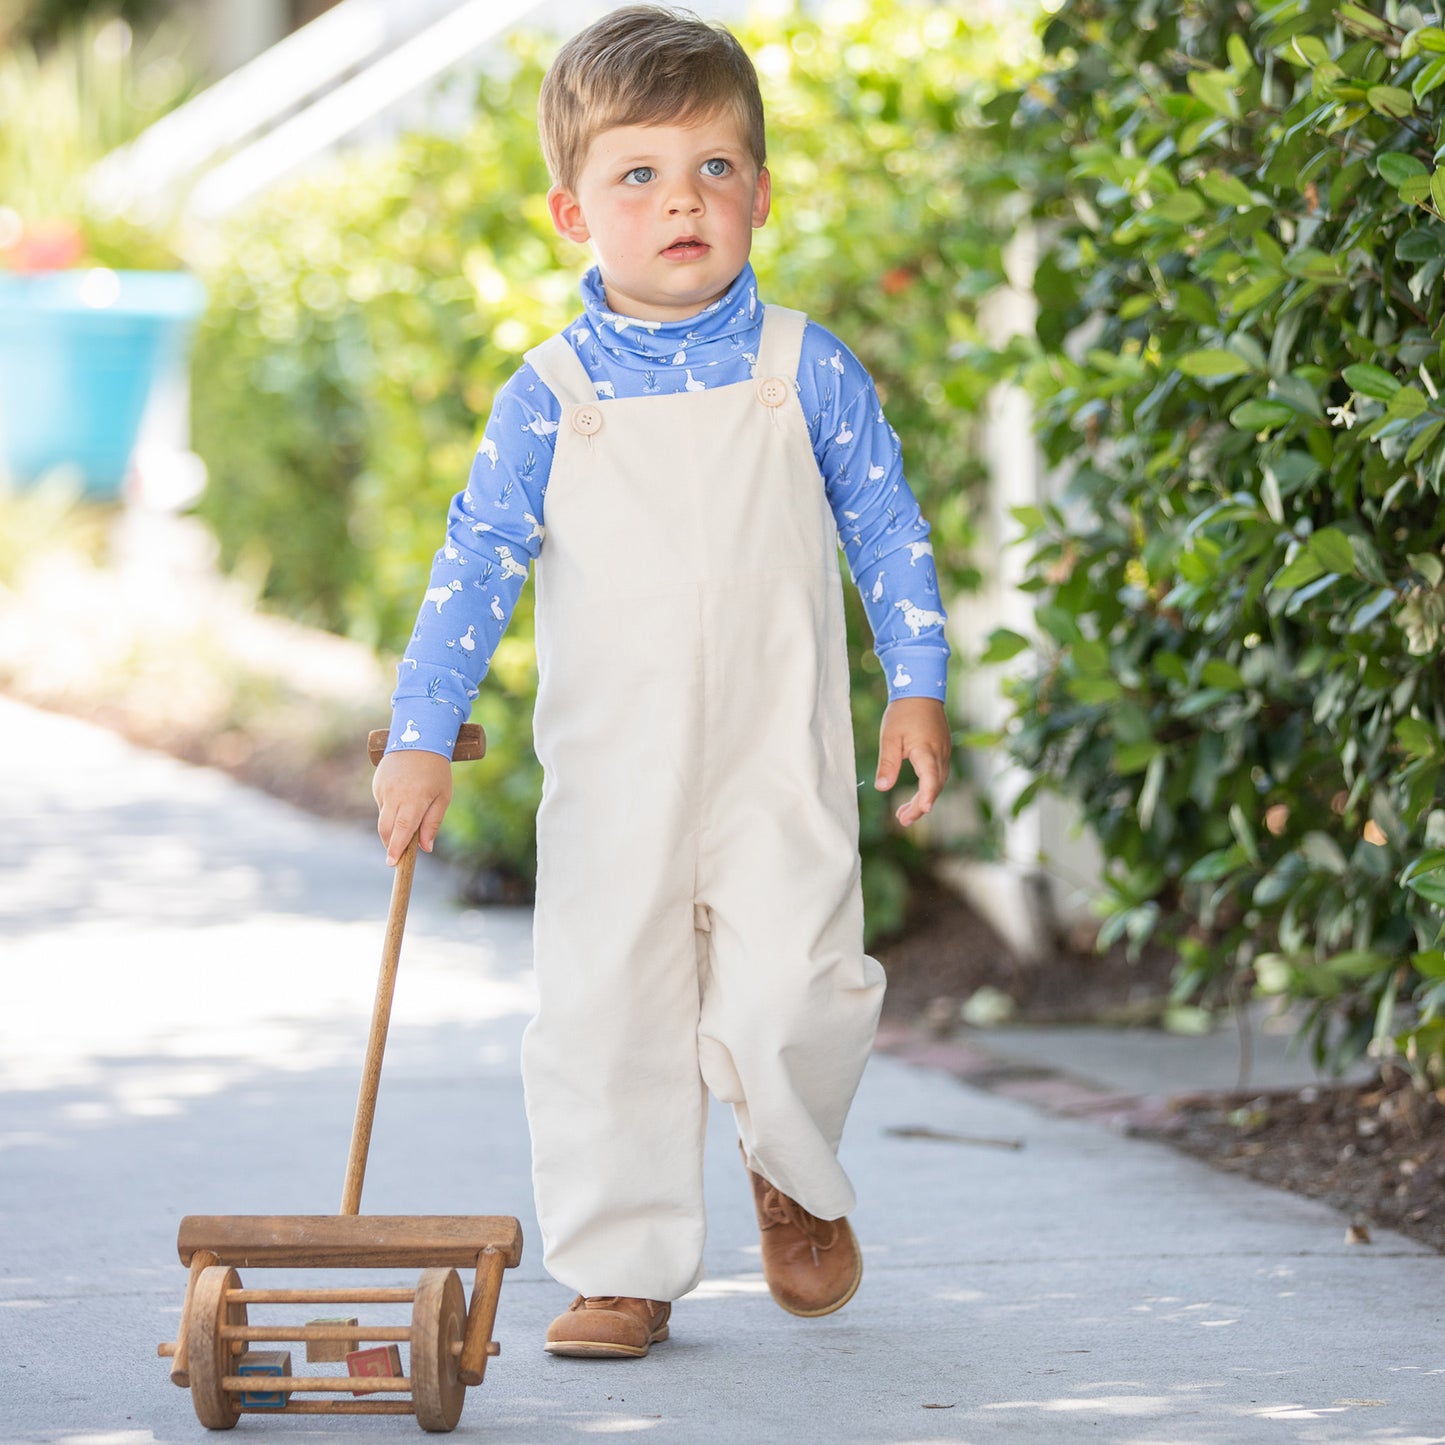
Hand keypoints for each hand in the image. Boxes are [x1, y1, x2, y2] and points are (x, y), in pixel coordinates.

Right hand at [373, 750, 452, 865]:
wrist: (418, 738)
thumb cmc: (436, 770)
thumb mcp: (443, 797)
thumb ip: (433, 823)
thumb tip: (426, 847)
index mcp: (414, 800)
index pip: (402, 830)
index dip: (396, 849)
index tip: (392, 863)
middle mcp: (395, 796)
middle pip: (387, 829)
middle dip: (390, 844)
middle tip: (397, 853)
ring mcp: (383, 789)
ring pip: (384, 818)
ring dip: (392, 825)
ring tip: (409, 812)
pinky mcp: (377, 784)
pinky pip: (382, 804)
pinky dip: (390, 809)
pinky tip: (403, 797)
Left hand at [875, 697, 950, 826]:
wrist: (921, 691)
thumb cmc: (903, 712)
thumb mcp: (889, 737)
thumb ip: (887, 764)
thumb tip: (881, 788)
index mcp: (927, 751)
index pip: (930, 779)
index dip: (927, 797)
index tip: (923, 810)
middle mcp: (940, 755)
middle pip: (935, 787)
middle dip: (919, 806)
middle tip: (901, 820)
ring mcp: (943, 753)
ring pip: (937, 783)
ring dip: (924, 799)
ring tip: (903, 814)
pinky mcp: (942, 751)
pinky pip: (938, 775)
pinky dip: (928, 788)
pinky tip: (917, 794)